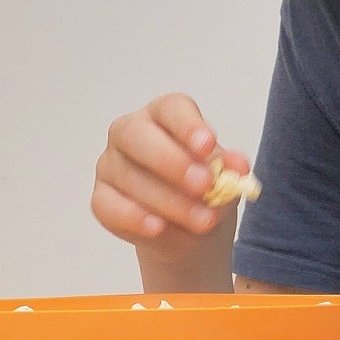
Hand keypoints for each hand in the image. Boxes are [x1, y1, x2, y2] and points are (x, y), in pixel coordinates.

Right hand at [92, 94, 249, 291]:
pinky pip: (108, 205)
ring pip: (129, 176)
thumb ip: (230, 170)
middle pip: (137, 135)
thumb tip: (238, 166)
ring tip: (202, 221)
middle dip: (171, 162)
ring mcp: (111, 164)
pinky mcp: (101, 197)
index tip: (208, 146)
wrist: (188, 231)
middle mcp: (130, 132)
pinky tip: (157, 227)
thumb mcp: (225, 180)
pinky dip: (133, 217)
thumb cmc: (204, 191)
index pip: (171, 109)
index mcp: (164, 116)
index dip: (188, 125)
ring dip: (168, 201)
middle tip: (205, 186)